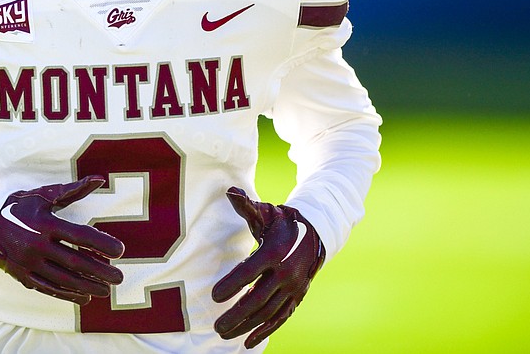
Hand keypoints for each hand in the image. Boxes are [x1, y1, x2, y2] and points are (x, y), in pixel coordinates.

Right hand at [0, 175, 124, 303]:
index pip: (80, 236)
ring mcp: (30, 263)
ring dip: (88, 286)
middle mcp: (37, 245)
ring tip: (106, 291)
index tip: (121, 251)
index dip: (103, 244)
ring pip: (64, 279)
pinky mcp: (24, 276)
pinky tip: (84, 297)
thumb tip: (99, 179)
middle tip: (120, 278)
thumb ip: (73, 190)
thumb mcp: (44, 195)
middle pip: (76, 261)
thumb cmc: (20, 206)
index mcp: (45, 223)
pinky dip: (68, 294)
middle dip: (101, 271)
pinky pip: (49, 289)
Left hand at [212, 187, 325, 348]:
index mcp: (274, 252)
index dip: (233, 284)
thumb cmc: (281, 223)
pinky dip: (265, 331)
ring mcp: (293, 289)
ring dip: (246, 326)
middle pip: (258, 299)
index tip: (214, 296)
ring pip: (268, 312)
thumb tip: (230, 191)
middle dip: (236, 314)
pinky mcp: (296, 298)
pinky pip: (281, 318)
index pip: (250, 271)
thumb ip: (246, 205)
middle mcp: (285, 274)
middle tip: (216, 326)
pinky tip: (248, 342)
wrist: (315, 235)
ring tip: (224, 334)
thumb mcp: (265, 212)